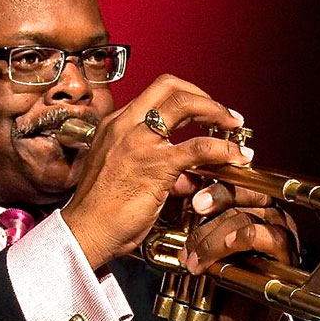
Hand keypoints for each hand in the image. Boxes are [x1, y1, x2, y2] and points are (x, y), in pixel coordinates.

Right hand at [61, 74, 251, 270]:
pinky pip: (198, 146)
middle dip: (204, 96)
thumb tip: (187, 175)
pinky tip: (236, 156)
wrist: (84, 233)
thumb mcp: (121, 175)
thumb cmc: (99, 212)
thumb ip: (153, 166)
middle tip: (223, 115)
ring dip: (217, 112)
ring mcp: (140, 142)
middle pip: (171, 87)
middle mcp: (125, 125)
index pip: (154, 94)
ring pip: (186, 104)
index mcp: (114, 125)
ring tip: (235, 127)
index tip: (202, 110)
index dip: (185, 96)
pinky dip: (223, 148)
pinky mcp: (156, 165)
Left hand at [179, 180, 299, 320]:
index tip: (193, 186)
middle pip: (248, 191)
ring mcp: (283, 234)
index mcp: (255, 206)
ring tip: (193, 255)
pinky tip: (224, 249)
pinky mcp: (287, 255)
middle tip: (196, 206)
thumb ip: (201, 223)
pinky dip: (241, 239)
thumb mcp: (208, 246)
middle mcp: (273, 214)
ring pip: (249, 216)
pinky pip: (267, 237)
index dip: (217, 179)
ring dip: (216, 233)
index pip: (239, 180)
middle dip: (218, 197)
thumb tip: (178, 201)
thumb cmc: (226, 280)